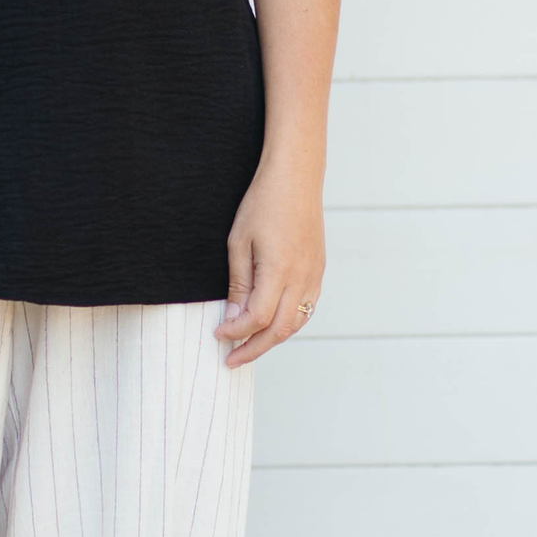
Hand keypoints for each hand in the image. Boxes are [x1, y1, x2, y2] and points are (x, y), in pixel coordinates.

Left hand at [217, 162, 324, 368]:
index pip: (257, 318)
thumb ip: (239, 284)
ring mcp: (314, 275)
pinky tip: (272, 324)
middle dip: (253, 348)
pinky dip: (288, 323)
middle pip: (279, 330)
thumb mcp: (239, 242)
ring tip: (249, 345)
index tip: (218, 335)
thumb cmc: (263, 204)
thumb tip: (234, 317)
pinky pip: (306, 308)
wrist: (296, 178)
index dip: (236, 332)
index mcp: (279, 271)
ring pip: (296, 323)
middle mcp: (302, 278)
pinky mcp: (318, 270)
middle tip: (232, 358)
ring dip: (272, 339)